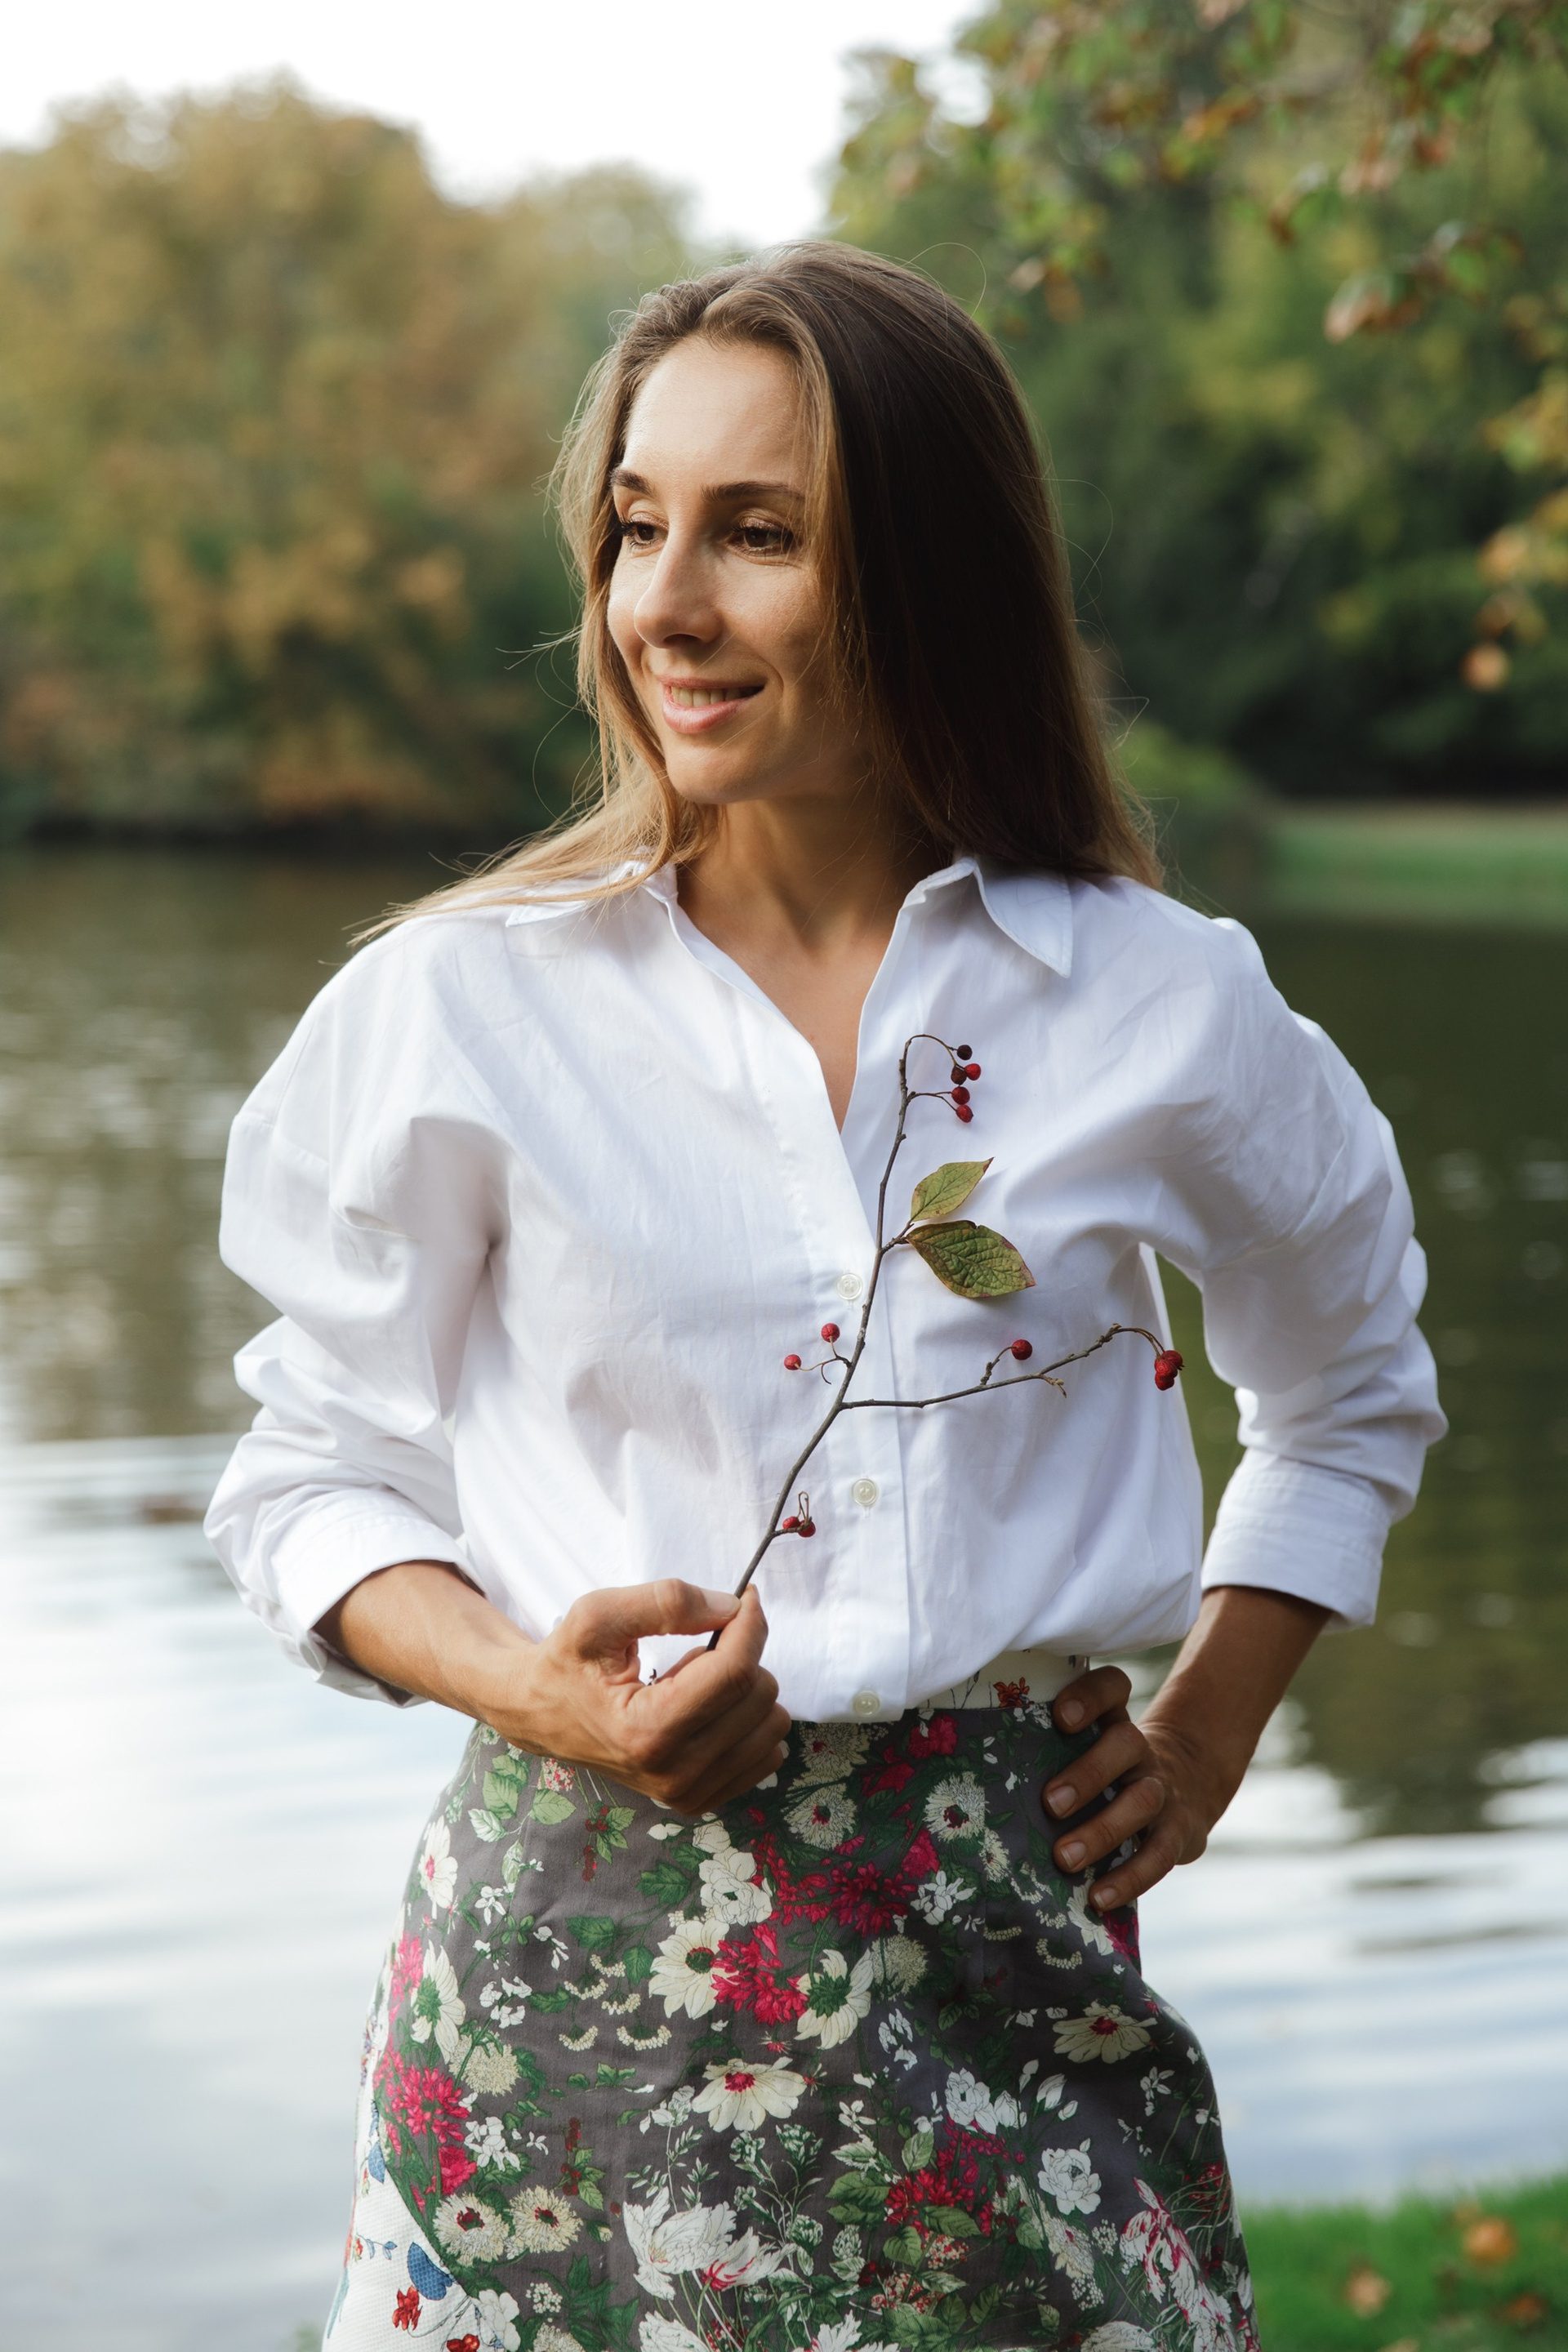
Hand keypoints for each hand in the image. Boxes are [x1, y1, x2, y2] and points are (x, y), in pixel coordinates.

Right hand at [486, 1580, 790, 1814]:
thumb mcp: (598, 1615)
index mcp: (646, 1731)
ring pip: (771, 1724)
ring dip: (743, 1688)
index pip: (734, 1672)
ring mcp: (688, 1792)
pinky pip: (766, 1753)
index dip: (749, 1623)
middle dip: (739, 1655)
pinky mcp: (700, 1799)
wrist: (540, 1714)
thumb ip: (666, 1601)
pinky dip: (745, 1720)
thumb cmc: (568, 1661)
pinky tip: (704, 1710)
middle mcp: (672, 1773)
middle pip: (759, 1696)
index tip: (743, 1596)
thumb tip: (731, 1607)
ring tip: (692, 1682)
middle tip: (696, 1647)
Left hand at [1041, 1665, 1219, 1908]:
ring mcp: (1162, 1789)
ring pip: (1140, 1801)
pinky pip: (1158, 1855)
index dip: (1090, 1696)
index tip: (1060, 1716)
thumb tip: (976, 1786)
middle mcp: (1141, 1749)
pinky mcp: (1178, 1832)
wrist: (1189, 1782)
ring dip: (1101, 1831)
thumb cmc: (1109, 1768)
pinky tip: (1098, 1897)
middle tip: (1050, 1803)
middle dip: (1088, 1773)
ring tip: (1063, 1858)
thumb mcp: (1090, 1747)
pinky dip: (1129, 1878)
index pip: (1112, 1688)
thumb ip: (1047, 1751)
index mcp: (1113, 1720)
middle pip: (1125, 1743)